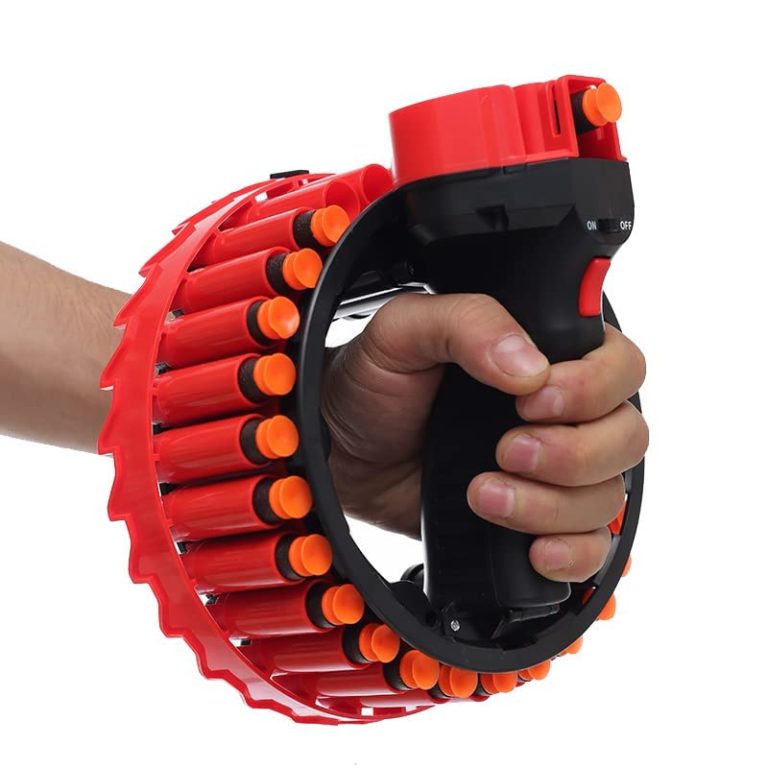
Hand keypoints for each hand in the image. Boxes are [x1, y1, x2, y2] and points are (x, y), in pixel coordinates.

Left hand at [321, 293, 647, 581]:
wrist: (342, 454)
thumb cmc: (373, 385)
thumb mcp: (405, 330)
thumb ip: (468, 324)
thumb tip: (530, 367)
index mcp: (543, 357)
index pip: (619, 367)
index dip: (590, 389)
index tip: (531, 401)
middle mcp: (559, 415)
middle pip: (626, 437)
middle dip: (571, 453)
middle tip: (504, 449)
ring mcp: (551, 472)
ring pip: (608, 496)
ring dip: (551, 504)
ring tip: (483, 495)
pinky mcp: (535, 521)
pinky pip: (592, 546)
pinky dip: (573, 553)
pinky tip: (532, 549)